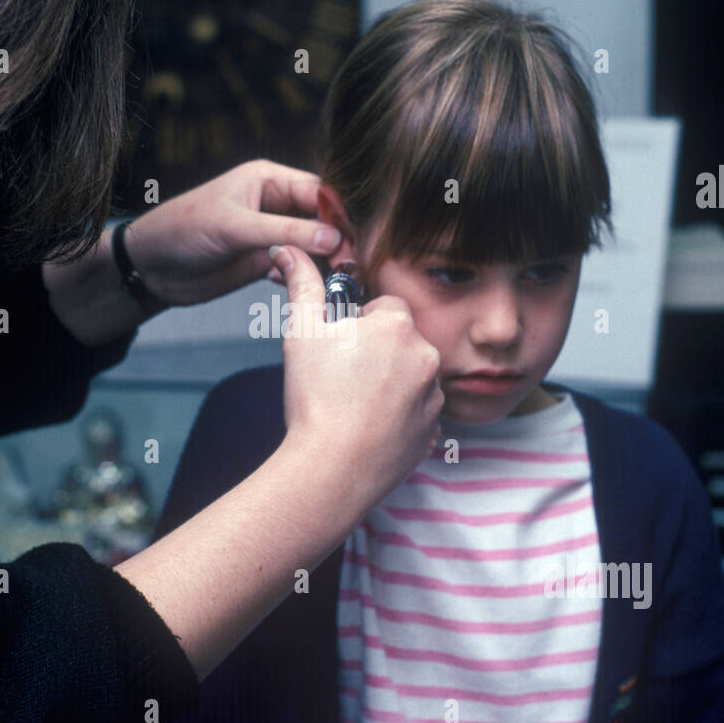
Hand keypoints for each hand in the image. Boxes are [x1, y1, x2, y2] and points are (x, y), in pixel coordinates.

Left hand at [123, 160, 341, 306]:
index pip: (320, 192)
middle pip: (324, 219)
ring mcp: (271, 233)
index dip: (341, 215)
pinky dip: (307, 277)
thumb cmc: (182, 231)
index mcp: (269, 179)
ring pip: (314, 246)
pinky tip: (309, 289)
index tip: (359, 241)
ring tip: (340, 282)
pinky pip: (298, 267)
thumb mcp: (234, 227)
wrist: (150, 267)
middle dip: (340, 241)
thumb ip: (285, 231)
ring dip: (327, 263)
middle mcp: (275, 203)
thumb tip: (335, 238)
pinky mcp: (264, 261)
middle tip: (354, 268)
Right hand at [273, 245, 444, 506]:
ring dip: (390, 384)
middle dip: (377, 353)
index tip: (340, 344)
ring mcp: (434, 398)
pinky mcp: (433, 432)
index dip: (359, 323)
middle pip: (401, 342)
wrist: (331, 470)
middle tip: (342, 377)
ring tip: (353, 406)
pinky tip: (367, 428)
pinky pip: (417, 414)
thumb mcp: (301, 333)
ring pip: (411, 378)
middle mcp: (427, 357)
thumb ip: (302, 286)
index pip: (385, 307)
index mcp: (398, 327)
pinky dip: (398, 418)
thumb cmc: (315, 400)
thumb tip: (289, 252)